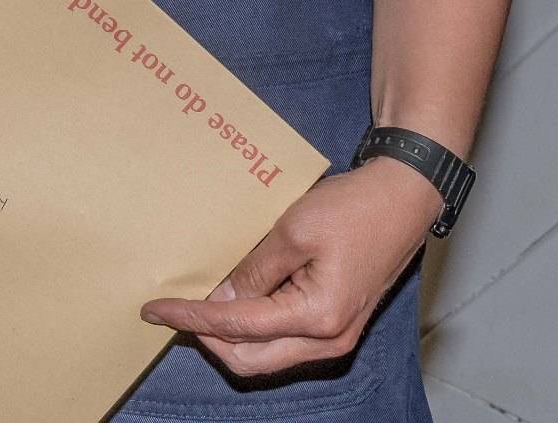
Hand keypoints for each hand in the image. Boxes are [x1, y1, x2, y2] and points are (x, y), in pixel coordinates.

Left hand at [141, 159, 443, 376]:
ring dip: (228, 336)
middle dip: (206, 338)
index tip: (155, 309)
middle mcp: (328, 340)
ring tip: (196, 305)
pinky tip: (232, 301)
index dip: (191, 318)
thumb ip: (253, 272)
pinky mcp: (335, 322)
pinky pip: (283, 340)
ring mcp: (335, 335)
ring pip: (266, 354)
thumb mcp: (291, 233)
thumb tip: (219, 300)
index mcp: (316, 318)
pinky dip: (252, 328)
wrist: (402, 200)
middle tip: (172, 310)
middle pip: (249, 359)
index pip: (237, 328)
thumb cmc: (354, 210)